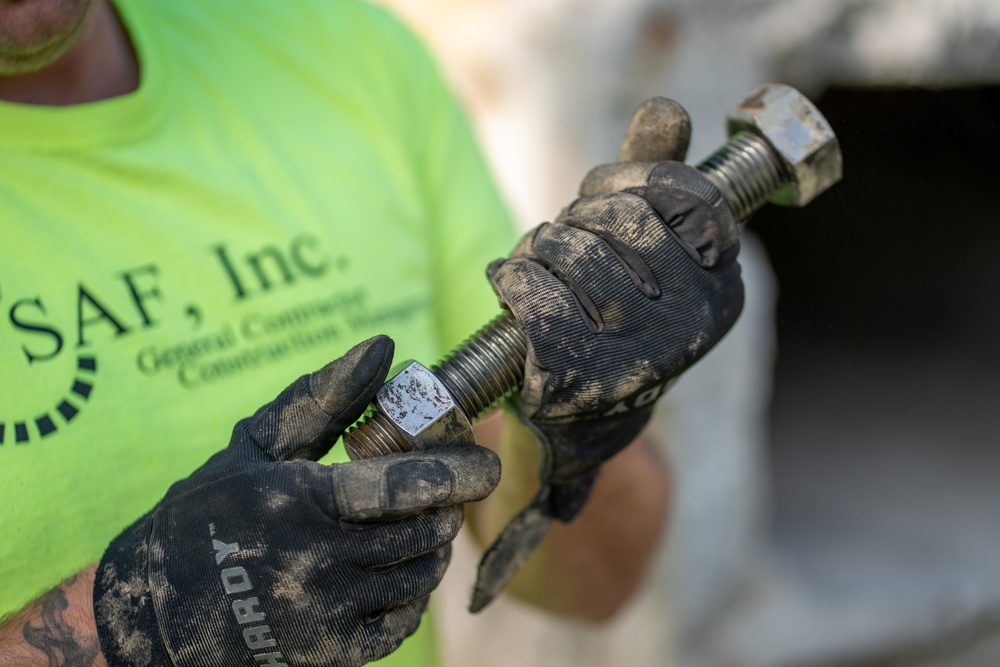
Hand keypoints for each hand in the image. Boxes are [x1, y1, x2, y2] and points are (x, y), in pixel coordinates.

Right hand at [93, 336, 499, 666]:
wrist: (155, 610)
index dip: (456, 472)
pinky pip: (404, 618)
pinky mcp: (333, 652)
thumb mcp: (257, 447)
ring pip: (421, 574)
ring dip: (433, 544)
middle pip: (424, 530)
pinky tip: (393, 568)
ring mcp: (327, 613)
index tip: (486, 462)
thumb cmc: (209, 513)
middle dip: (445, 505)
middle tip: (440, 489)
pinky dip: (412, 590)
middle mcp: (318, 561)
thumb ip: (323, 397)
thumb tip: (384, 348)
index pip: (403, 486)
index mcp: (302, 501)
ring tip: (417, 523)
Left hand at [486, 100, 742, 521]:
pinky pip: (530, 292)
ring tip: (536, 264)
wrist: (589, 412)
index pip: (681, 191)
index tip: (598, 195)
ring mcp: (636, 353)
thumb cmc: (619, 310)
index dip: (624, 180)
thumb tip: (668, 109)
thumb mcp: (649, 244)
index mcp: (722, 283)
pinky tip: (510, 285)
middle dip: (575, 216)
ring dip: (538, 246)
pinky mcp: (576, 375)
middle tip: (560, 237)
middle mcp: (691, 322)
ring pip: (569, 249)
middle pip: (618, 217)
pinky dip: (509, 277)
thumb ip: (658, 175)